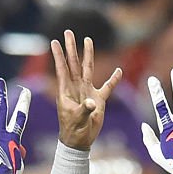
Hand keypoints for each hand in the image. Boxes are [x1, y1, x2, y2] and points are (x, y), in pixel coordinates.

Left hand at [51, 30, 122, 150]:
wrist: (80, 142)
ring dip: (88, 55)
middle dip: (71, 47)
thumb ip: (84, 109)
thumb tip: (91, 102)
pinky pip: (107, 87)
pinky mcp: (98, 100)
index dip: (58, 55)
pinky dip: (114, 80)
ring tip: (88, 40)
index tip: (53, 41)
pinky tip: (119, 71)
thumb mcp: (77, 120)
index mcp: (66, 91)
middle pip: (74, 63)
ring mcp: (87, 92)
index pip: (62, 69)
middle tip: (68, 31)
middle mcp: (76, 88)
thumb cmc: (74, 131)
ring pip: (88, 69)